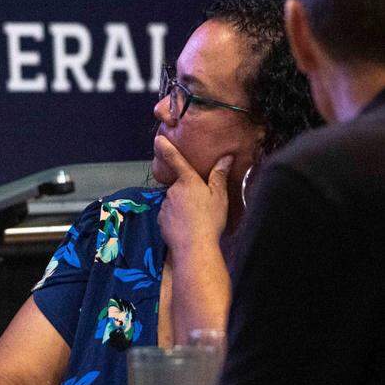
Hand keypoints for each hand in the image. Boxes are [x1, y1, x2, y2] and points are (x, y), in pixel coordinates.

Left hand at [156, 135, 231, 254]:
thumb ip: (219, 176)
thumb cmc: (210, 219)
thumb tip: (226, 158)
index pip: (175, 159)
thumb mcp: (219, 196)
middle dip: (188, 193)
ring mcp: (165, 204)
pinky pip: (169, 215)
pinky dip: (177, 219)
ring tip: (197, 220)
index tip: (158, 138)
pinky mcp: (160, 218)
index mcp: (188, 181)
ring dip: (183, 207)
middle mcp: (173, 189)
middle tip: (202, 207)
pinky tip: (187, 228)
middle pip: (180, 186)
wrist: (194, 245)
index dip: (166, 148)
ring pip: (174, 201)